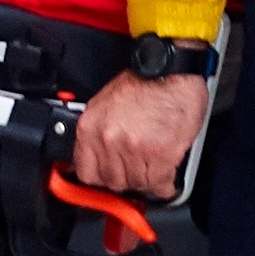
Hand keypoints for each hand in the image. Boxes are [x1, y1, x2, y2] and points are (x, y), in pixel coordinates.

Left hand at [67, 70, 209, 200]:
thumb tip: (96, 156)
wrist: (169, 70)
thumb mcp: (104, 104)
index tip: (107, 180)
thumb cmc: (142, 82)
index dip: (100, 179)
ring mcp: (135, 149)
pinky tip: (166, 178)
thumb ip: (98, 132)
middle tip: (136, 172)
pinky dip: (165, 185)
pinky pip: (160, 184)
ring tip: (153, 171)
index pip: (86, 172)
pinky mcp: (161, 155)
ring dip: (147, 182)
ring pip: (138, 184)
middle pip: (113, 182)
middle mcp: (109, 140)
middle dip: (126, 180)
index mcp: (90, 127)